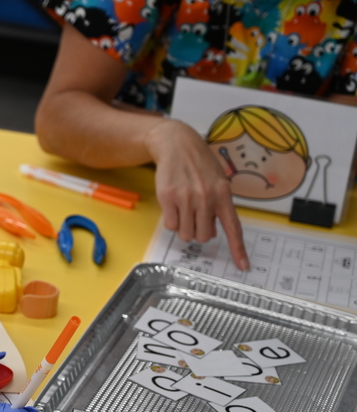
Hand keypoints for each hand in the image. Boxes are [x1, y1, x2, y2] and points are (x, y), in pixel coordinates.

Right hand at [147, 119, 249, 271]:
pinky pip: (171, 225)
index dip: (238, 249)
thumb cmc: (199, 165)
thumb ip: (217, 207)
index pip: (233, 227)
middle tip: (195, 218)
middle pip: (203, 236)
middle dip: (198, 231)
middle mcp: (206, 197)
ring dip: (184, 227)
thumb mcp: (216, 182)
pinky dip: (172, 221)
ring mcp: (186, 198)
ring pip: (186, 233)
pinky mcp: (168, 198)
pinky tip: (173, 205)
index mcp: (223, 195)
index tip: (243, 266)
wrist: (177, 144)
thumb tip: (211, 232)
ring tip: (183, 209)